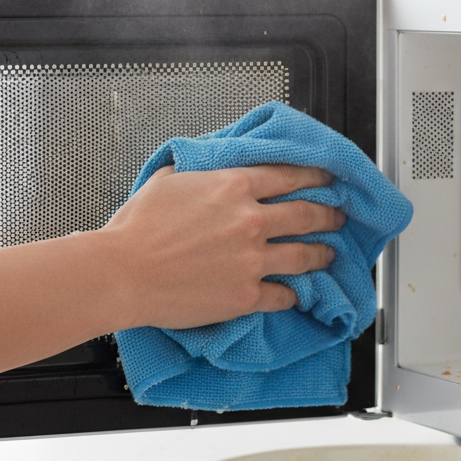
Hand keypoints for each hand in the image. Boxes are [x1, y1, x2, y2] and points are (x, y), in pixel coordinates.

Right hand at [100, 164, 343, 329]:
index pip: (290, 175)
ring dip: (321, 254)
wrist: (122, 273)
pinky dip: (292, 294)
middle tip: (338, 216)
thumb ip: (198, 170)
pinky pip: (283, 295)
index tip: (328, 178)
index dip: (315, 176)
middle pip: (307, 215)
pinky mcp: (245, 296)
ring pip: (304, 256)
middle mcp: (251, 221)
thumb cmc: (136, 229)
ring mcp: (252, 261)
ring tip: (329, 254)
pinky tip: (294, 294)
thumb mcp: (168, 180)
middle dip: (329, 215)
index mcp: (233, 186)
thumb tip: (206, 165)